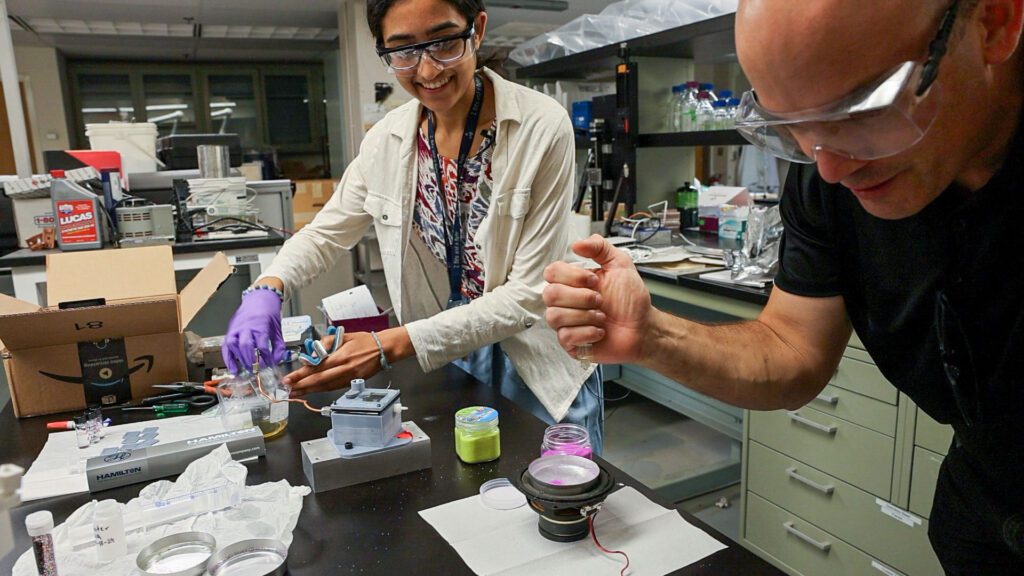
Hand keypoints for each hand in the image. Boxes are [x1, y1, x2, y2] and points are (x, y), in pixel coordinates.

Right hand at [222, 289, 284, 373]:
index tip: (269, 365)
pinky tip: (233, 369)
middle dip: (250, 360)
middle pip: (245, 345)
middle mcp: (246, 326)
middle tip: (255, 370)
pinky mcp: (230, 330)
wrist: (259, 299)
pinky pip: (226, 346)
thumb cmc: (268, 313)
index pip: (261, 344)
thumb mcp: (277, 329)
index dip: (265, 357)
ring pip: (233, 345)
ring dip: (237, 359)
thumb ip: (278, 346)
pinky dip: (228, 359)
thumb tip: (277, 361)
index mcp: (260, 325)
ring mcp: (236, 328)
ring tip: (244, 371)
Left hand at [283, 329, 412, 395]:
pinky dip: (322, 389)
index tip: (289, 379)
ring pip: (326, 386)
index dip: (301, 375)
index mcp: (342, 356)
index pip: (317, 368)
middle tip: (288, 389)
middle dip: (302, 386)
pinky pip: (334, 387)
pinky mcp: (353, 382)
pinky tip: (313, 390)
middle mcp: (344, 369)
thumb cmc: (365, 341)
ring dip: (310, 390)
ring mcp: (349, 377)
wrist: (384, 349)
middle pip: (319, 380)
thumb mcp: (344, 335)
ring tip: (297, 393)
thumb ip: (327, 342)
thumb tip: (314, 353)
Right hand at [543, 235, 652, 364]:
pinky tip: (600, 331)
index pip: (551, 272)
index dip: (572, 276)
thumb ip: (600, 247)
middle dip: (581, 297)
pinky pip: (565, 336)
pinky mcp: (571, 343)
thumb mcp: (620, 264)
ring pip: (554, 316)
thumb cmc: (631, 300)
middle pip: (549, 294)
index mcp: (572, 281)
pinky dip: (587, 333)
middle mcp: (565, 301)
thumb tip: (576, 244)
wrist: (644, 327)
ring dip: (584, 316)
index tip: (594, 281)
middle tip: (600, 300)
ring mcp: (566, 323)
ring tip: (602, 317)